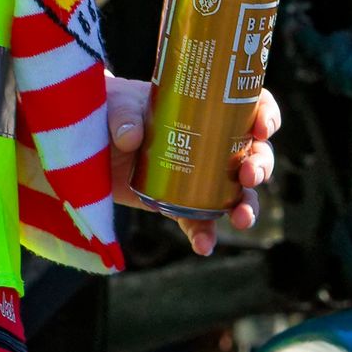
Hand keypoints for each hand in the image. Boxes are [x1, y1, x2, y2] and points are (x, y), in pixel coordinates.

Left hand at [106, 71, 281, 257]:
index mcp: (207, 109)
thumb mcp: (115, 105)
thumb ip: (123, 117)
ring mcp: (199, 176)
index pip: (249, 108)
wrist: (85, 140)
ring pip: (237, 193)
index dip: (266, 116)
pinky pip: (199, 222)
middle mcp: (211, 143)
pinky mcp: (178, 202)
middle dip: (261, 166)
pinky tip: (205, 247)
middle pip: (253, 154)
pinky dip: (205, 236)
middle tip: (248, 174)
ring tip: (242, 218)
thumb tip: (131, 138)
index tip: (261, 128)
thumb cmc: (109, 110)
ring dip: (247, 206)